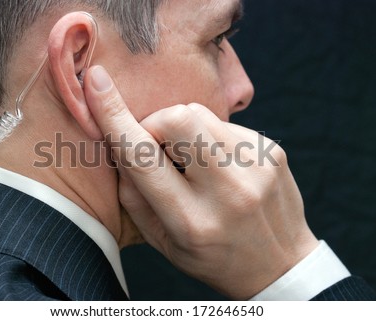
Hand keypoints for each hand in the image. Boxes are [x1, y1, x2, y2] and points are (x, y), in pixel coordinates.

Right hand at [83, 66, 318, 299]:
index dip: (113, 115)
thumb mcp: (163, 241)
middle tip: (159, 147)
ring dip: (183, 130)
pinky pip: (225, 123)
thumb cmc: (213, 256)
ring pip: (200, 113)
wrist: (280, 264)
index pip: (142, 157)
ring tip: (193, 161)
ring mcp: (256, 167)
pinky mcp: (272, 151)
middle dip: (156, 123)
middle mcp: (228, 192)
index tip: (95, 79)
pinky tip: (221, 164)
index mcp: (191, 221)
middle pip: (178, 118)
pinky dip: (211, 137)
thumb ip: (133, 195)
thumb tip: (119, 143)